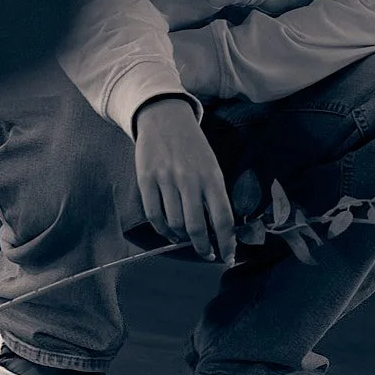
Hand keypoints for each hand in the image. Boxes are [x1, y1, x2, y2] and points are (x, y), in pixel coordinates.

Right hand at [134, 98, 236, 264]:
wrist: (165, 117)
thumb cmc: (193, 146)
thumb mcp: (212, 165)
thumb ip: (214, 194)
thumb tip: (219, 229)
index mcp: (212, 176)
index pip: (223, 218)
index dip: (227, 243)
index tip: (228, 257)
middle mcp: (190, 179)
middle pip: (196, 227)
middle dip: (202, 247)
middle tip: (206, 253)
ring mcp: (166, 180)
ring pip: (174, 224)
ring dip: (182, 238)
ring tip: (186, 239)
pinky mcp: (146, 180)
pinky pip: (154, 215)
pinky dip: (162, 230)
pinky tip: (169, 232)